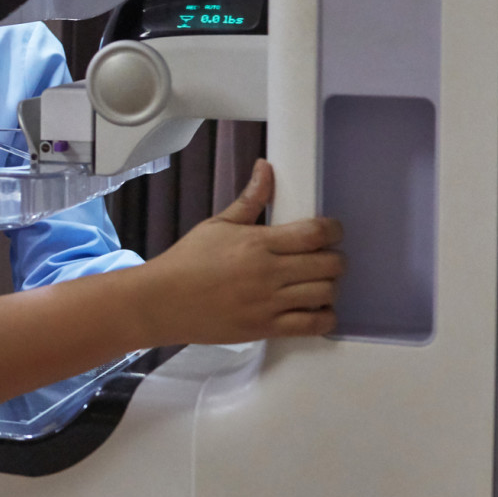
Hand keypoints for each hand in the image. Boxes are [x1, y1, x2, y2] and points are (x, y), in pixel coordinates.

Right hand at [138, 159, 342, 344]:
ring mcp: (268, 304)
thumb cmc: (187, 262)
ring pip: (325, 294)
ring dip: (330, 287)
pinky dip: (324, 317)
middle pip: (329, 265)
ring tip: (320, 282)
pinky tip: (317, 309)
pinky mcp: (265, 329)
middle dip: (336, 259)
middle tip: (327, 257)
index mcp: (257, 243)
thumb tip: (266, 167)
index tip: (332, 231)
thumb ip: (249, 199)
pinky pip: (312, 326)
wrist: (161, 302)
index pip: (314, 233)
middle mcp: (268, 273)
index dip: (334, 230)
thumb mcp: (217, 225)